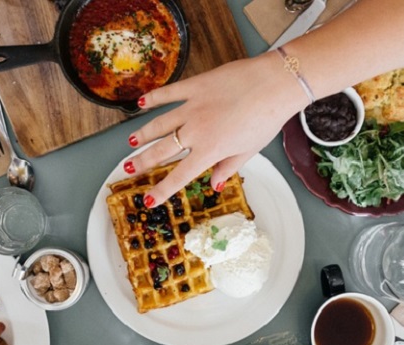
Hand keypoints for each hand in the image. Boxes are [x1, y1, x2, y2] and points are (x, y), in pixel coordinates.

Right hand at [125, 53, 308, 205]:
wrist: (275, 84)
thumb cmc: (267, 118)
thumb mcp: (249, 150)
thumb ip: (229, 167)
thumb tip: (216, 184)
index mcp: (210, 151)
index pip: (179, 176)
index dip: (162, 190)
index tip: (148, 200)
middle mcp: (196, 131)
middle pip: (162, 150)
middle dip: (143, 162)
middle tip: (129, 168)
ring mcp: (192, 107)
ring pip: (159, 123)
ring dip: (143, 134)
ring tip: (130, 142)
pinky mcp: (195, 86)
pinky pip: (169, 93)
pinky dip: (153, 98)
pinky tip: (141, 103)